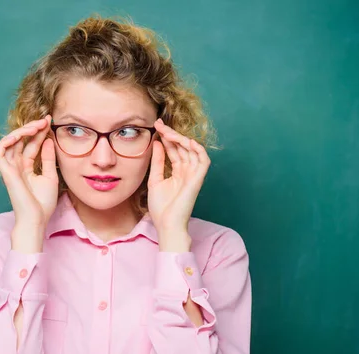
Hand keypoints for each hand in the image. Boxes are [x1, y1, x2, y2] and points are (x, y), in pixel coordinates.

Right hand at [0, 115, 58, 229]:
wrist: (36, 218)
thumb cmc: (43, 203)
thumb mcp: (50, 176)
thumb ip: (48, 158)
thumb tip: (48, 140)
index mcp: (26, 167)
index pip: (31, 144)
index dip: (39, 132)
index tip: (50, 122)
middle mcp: (16, 165)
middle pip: (21, 140)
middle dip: (32, 128)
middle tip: (45, 120)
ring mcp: (10, 168)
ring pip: (10, 142)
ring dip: (22, 131)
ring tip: (36, 125)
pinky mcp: (5, 172)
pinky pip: (0, 152)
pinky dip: (7, 141)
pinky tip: (20, 134)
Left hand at [147, 118, 210, 249]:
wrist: (166, 224)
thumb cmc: (161, 207)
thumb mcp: (155, 179)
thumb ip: (157, 162)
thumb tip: (156, 143)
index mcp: (178, 172)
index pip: (174, 149)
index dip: (166, 137)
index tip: (156, 126)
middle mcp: (187, 171)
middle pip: (182, 147)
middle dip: (171, 134)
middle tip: (159, 124)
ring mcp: (193, 175)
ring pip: (192, 150)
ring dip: (181, 139)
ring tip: (168, 132)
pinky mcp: (198, 180)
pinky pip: (203, 161)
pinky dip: (198, 149)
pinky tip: (187, 141)